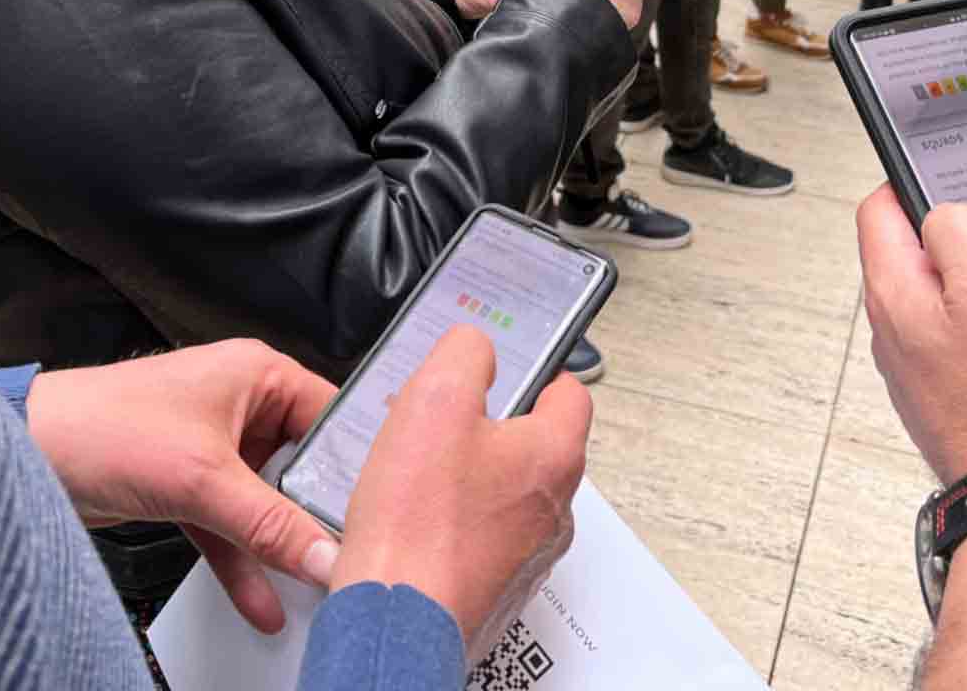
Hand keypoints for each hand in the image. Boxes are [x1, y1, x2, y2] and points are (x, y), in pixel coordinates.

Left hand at [26, 340, 338, 633]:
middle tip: (342, 556)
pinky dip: (242, 559)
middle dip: (313, 516)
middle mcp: (241, 404)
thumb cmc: (103, 425)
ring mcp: (213, 446)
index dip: (353, 465)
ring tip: (308, 587)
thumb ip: (270, 524)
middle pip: (299, 465)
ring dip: (278, 546)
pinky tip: (260, 598)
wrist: (27, 451)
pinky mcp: (186, 482)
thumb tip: (325, 553)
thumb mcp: (204, 479)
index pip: (330, 417)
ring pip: (263, 502)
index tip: (373, 512)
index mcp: (257, 373)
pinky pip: (230, 524)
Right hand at [332, 326, 590, 657]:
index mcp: (553, 456)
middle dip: (488, 430)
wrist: (395, 619)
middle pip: (533, 445)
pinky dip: (456, 526)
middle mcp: (553, 509)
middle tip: (442, 426)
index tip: (509, 370)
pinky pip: (483, 538)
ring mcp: (529, 554)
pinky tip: (416, 524)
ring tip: (418, 479)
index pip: (571, 393)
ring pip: (506, 494)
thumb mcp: (435, 398)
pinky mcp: (499, 588)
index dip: (538, 372)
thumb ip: (466, 353)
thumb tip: (477, 347)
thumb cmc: (416, 524)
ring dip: (469, 480)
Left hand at [858, 187, 966, 483]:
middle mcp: (896, 334)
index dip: (911, 182)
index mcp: (892, 295)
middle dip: (962, 241)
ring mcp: (923, 372)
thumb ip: (958, 231)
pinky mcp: (955, 402)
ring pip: (950, 304)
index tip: (948, 174)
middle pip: (916, 256)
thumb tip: (944, 212)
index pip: (877, 211)